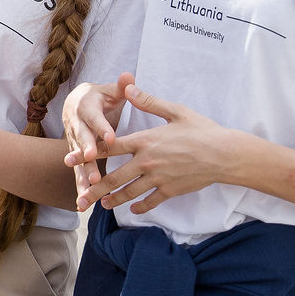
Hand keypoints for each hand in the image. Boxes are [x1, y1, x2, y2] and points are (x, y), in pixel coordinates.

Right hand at [62, 73, 134, 195]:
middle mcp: (76, 126)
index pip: (95, 118)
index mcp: (86, 108)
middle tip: (93, 163)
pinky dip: (80, 187)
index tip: (111, 137)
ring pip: (77, 160)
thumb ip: (120, 86)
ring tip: (89, 190)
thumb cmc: (99, 98)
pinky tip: (82, 203)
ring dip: (82, 175)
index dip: (101, 127)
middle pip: (81, 140)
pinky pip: (78, 172)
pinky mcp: (76, 156)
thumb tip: (128, 76)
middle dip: (86, 153)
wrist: (74, 104)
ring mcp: (74, 142)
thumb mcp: (109, 90)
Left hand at [78, 83, 237, 213]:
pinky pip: (151, 201)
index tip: (69, 159)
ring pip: (130, 192)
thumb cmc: (202, 130)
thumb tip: (129, 87)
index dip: (87, 153)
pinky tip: (133, 209)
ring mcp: (159, 178)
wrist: (225, 154)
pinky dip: (140, 206)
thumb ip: (149, 101)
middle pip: (114, 177)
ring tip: (102, 204)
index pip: (110, 147)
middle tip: (81, 196)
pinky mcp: (171, 190)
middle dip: (95, 188)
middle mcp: (147, 161)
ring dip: (114, 199)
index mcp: (145, 140)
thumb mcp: (175, 111)